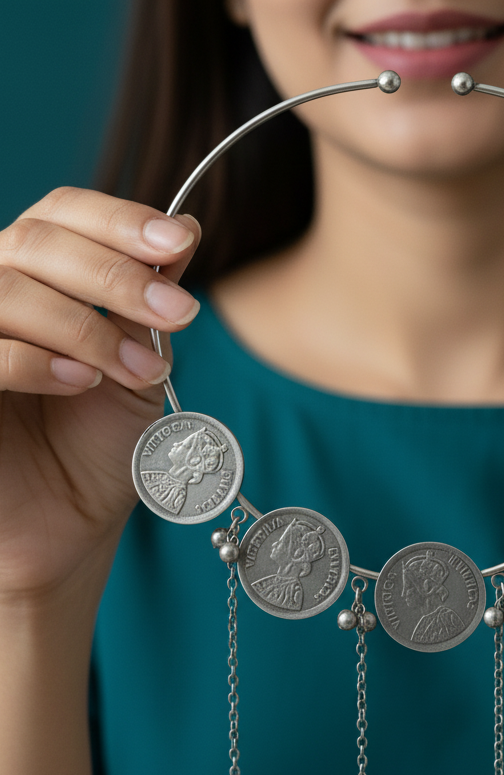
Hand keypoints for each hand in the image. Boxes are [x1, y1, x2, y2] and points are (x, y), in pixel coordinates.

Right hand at [0, 188, 201, 603]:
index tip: (178, 240)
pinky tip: (82, 381)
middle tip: (181, 313)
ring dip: (86, 326)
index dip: (118, 219)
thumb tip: (181, 230)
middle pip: (36, 241)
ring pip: (6, 289)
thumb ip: (148, 306)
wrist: (68, 524)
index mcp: (38, 279)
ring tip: (139, 369)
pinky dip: (35, 360)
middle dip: (118, 274)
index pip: (62, 215)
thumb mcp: (139, 368)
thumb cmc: (101, 446)